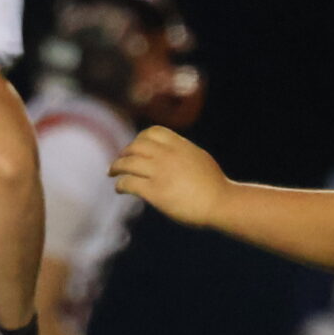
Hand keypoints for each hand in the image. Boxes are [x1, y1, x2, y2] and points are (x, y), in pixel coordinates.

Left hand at [110, 127, 229, 226]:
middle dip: (125, 152)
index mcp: (180, 145)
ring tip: (112, 172)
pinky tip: (119, 189)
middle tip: (120, 161)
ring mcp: (159, 172)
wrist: (221, 202)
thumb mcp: (199, 158)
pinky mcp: (154, 192)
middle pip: (135, 146)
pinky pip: (129, 183)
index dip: (140, 139)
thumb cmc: (215, 185)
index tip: (136, 147)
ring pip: (127, 163)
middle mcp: (167, 155)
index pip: (152, 132)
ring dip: (116, 167)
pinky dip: (120, 184)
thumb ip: (183, 153)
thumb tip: (173, 153)